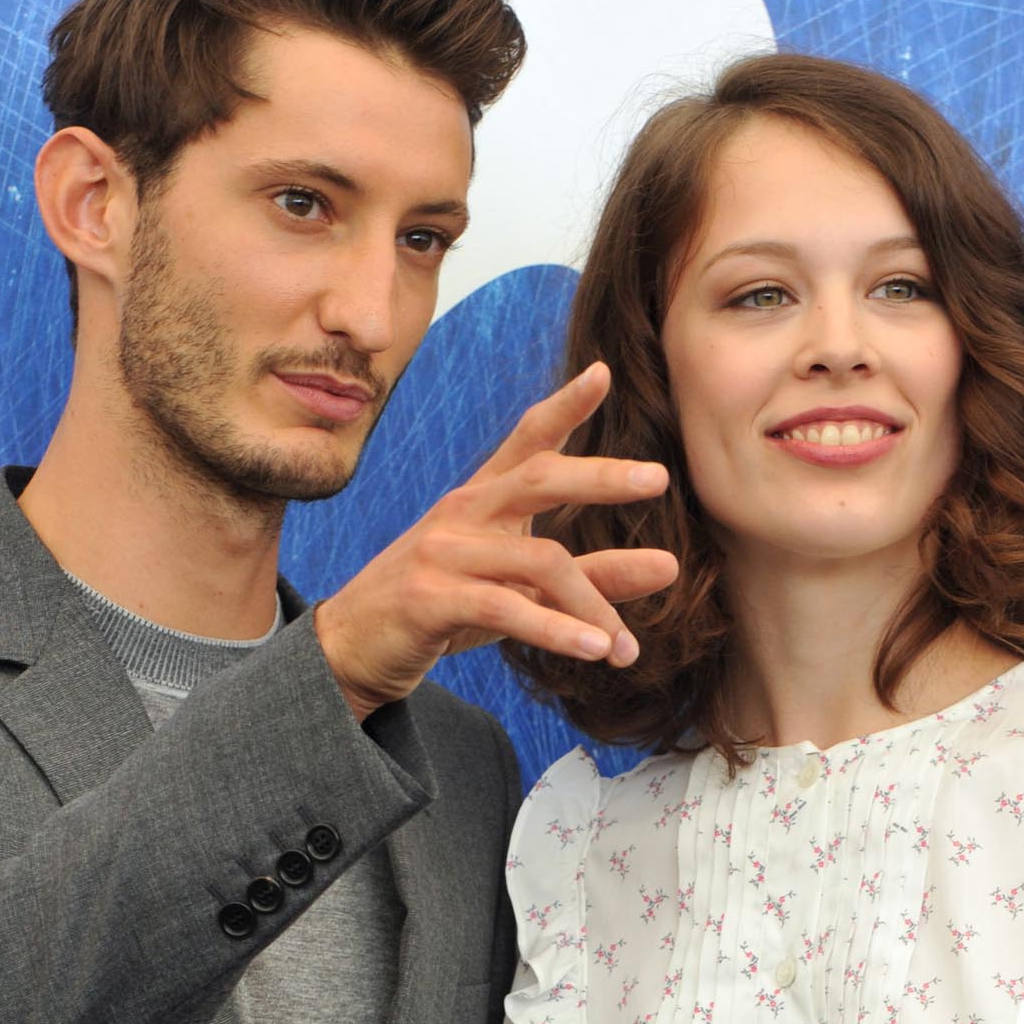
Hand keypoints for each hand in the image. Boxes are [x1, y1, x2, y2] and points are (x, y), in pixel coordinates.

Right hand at [313, 364, 679, 717]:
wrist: (353, 651)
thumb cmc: (444, 612)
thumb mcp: (522, 591)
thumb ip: (593, 576)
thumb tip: (671, 566)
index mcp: (482, 500)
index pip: (527, 440)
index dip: (565, 405)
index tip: (604, 373)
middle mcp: (462, 513)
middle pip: (539, 477)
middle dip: (600, 475)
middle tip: (658, 477)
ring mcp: (443, 552)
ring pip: (537, 561)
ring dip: (591, 606)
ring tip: (627, 648)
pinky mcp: (430, 598)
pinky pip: (506, 608)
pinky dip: (557, 631)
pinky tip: (595, 650)